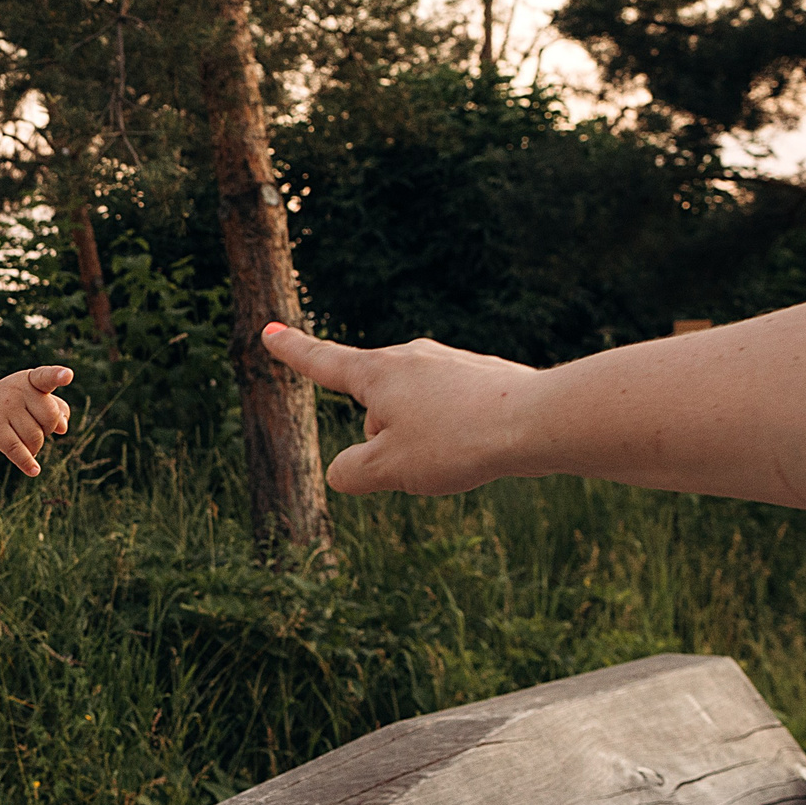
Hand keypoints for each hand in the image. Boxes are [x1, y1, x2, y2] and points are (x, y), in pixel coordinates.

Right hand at [0, 364, 72, 476]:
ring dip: (35, 447)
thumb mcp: (33, 400)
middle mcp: (16, 391)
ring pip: (36, 438)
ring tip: (24, 441)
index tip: (68, 375)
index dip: (58, 376)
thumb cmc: (11, 406)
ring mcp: (4, 409)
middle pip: (50, 417)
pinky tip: (34, 471)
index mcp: (30, 380)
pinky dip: (27, 463)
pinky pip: (18, 450)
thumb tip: (63, 427)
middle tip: (34, 428)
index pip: (46, 377)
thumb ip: (56, 408)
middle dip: (48, 429)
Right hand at [262, 324, 534, 495]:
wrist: (537, 421)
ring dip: (423, 440)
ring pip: (415, 413)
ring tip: (459, 453)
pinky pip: (452, 413)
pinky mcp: (483, 376)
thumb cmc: (456, 442)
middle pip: (376, 407)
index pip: (323, 362)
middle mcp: (411, 357)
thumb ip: (351, 473)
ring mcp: (450, 363)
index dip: (292, 352)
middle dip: (384, 438)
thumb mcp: (387, 470)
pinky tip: (484, 445)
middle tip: (420, 461)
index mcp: (378, 373)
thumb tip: (344, 471)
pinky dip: (456, 434)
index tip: (268, 331)